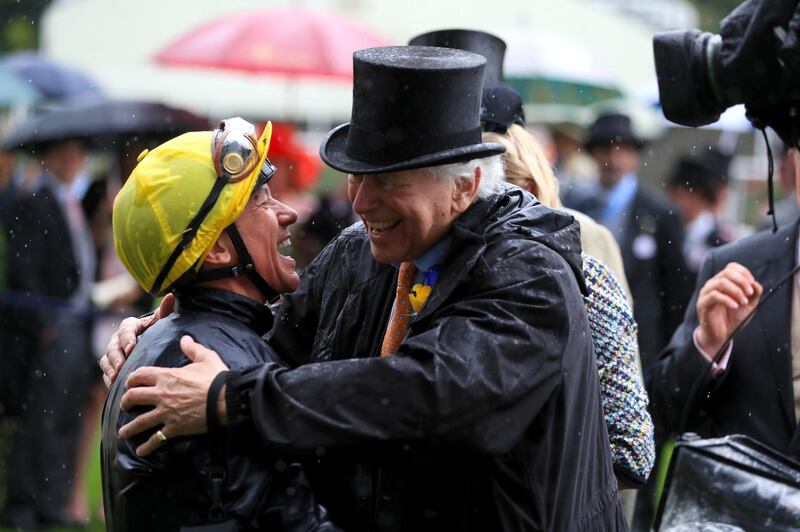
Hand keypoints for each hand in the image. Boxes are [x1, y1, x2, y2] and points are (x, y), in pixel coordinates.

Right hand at [99, 294, 174, 387]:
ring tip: (117, 378)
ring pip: (106, 359)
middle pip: (112, 347)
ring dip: (111, 369)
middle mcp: (118, 338)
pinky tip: (114, 386)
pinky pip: (106, 372)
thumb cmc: (159, 332)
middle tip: (122, 367)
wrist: (155, 345)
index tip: (131, 349)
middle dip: (117, 357)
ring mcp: (113, 353)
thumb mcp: (162, 322)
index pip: (125, 329)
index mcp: (130, 326)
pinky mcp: (111, 366)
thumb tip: (171, 295)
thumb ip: (165, 311)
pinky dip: (109, 378)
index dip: (127, 339)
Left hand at [119, 335, 228, 456]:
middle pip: (133, 397)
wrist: (227, 399)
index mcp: (167, 376)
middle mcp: (161, 394)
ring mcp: (166, 413)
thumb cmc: (217, 377)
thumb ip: (192, 348)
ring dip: (129, 429)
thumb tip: (185, 338)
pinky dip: (147, 447)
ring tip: (123, 433)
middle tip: (125, 406)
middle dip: (125, 403)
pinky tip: (140, 451)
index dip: (131, 379)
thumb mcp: (206, 357)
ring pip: (139, 422)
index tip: (130, 384)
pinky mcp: (174, 428)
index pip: (139, 375)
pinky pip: (156, 439)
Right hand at [695, 262, 762, 356]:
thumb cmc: (733, 318)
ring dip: (736, 291)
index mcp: (722, 281)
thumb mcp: (749, 305)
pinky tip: (735, 307)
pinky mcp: (702, 303)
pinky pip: (714, 296)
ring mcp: (706, 293)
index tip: (752, 284)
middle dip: (742, 281)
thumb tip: (756, 284)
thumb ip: (754, 294)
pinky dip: (728, 300)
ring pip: (721, 282)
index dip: (743, 272)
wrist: (721, 335)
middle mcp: (712, 284)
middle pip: (727, 273)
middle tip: (750, 294)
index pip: (731, 267)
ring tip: (743, 302)